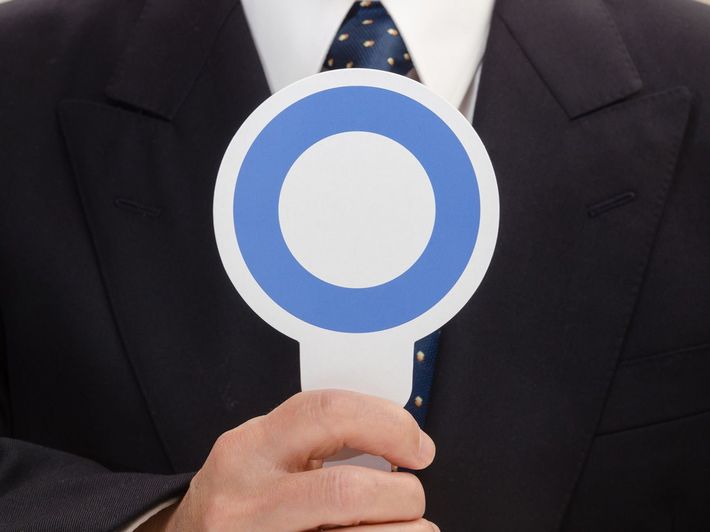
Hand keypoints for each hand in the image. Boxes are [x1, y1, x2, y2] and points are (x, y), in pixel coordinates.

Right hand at [140, 390, 437, 530]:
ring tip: (409, 527)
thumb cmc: (240, 494)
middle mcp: (248, 500)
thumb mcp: (264, 451)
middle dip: (403, 495)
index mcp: (250, 448)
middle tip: (411, 496)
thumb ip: (318, 437)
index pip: (328, 414)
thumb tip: (400, 437)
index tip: (419, 446)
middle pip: (349, 492)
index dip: (388, 424)